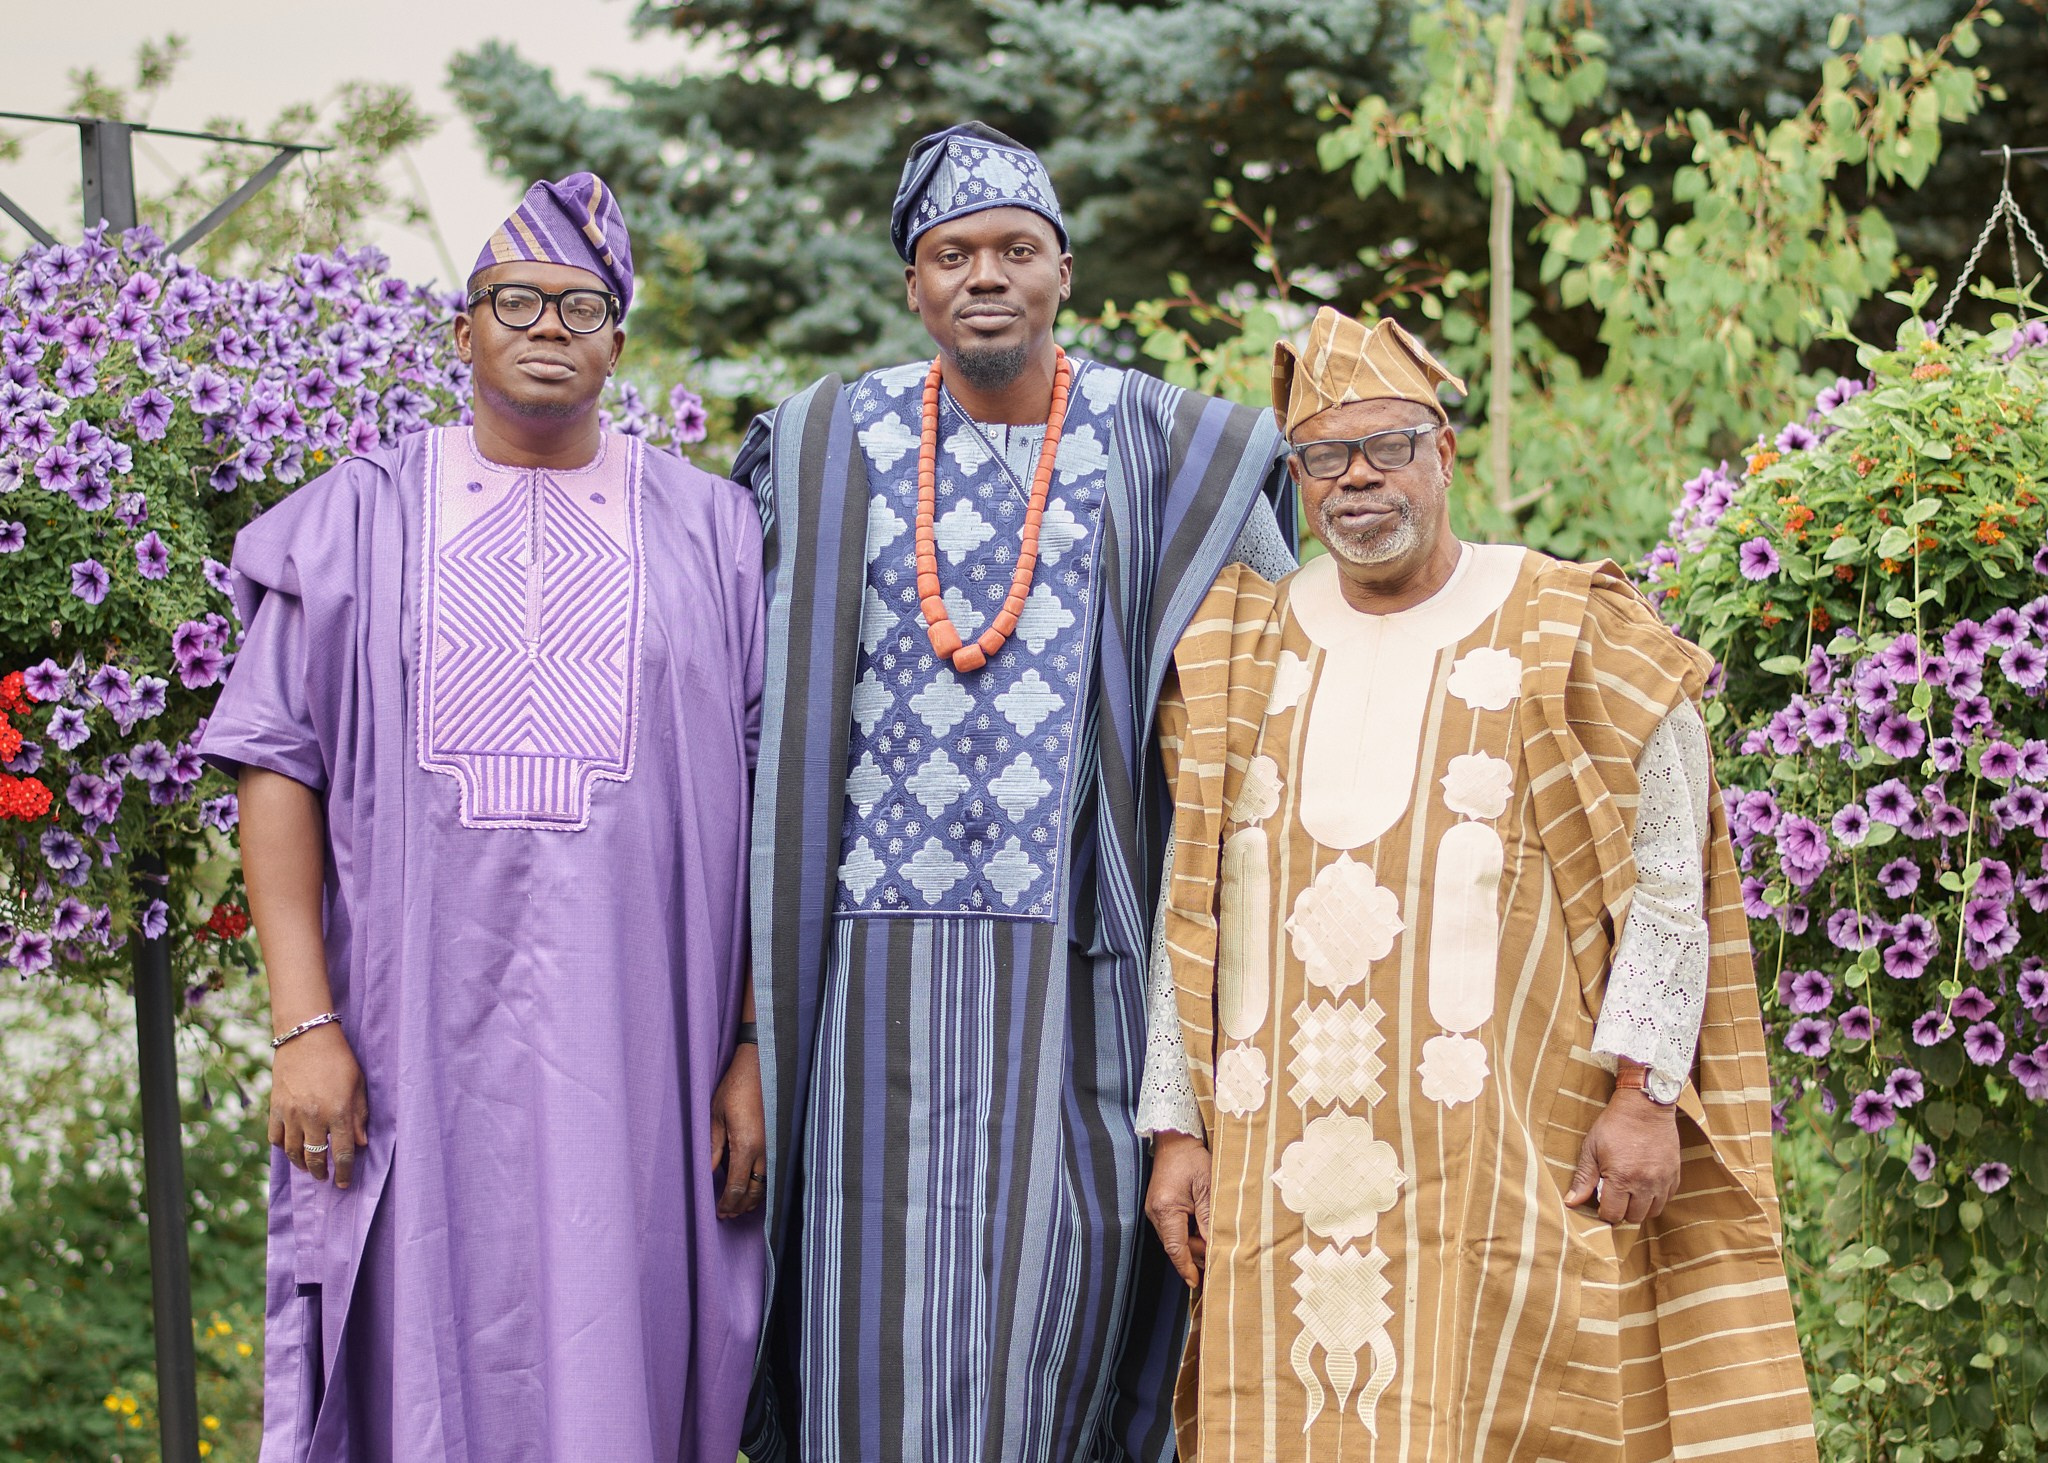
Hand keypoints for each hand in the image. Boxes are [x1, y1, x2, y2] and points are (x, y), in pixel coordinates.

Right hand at [269, 1022, 368, 1189]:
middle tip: (326, 1177)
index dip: (343, 1172)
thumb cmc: (339, 1059)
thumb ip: (359, 1116)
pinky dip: (283, 1147)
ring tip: (309, 1168)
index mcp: (338, 1112)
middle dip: (322, 1172)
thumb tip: (361, 1145)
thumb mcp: (358, 1085)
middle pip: (316, 1157)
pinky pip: (276, 1138)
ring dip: (302, 1165)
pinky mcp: (275, 1108)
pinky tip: (292, 1148)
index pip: (342, 1153)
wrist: (306, 1037)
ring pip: (293, 1152)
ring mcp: (291, 1114)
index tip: (343, 1184)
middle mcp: (313, 1117)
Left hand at [710, 1042, 766, 1219]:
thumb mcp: (715, 1117)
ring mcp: (775, 1144)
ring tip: (740, 1205)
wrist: (761, 1067)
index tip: (719, 1212)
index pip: (737, 1187)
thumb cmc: (735, 1088)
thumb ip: (712, 1148)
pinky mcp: (779, 1138)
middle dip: (740, 1206)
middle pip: (754, 1190)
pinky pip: (773, 1170)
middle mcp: (765, 1150)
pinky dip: (763, 1183)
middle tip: (728, 1214)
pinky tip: (754, 1185)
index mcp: (746, 1146)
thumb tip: (707, 1173)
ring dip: (753, 1197)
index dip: (728, 1203)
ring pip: (766, 1182)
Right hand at [1144, 1131, 1211, 1287]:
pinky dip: (1188, 1234)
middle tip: (1218, 1260)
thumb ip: (1209, 1217)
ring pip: (1174, 1238)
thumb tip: (1213, 1245)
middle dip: (1195, 1255)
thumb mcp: (1208, 1187)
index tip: (1196, 1283)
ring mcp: (1155, 1210)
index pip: (1175, 1247)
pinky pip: (1173, 1228)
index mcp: (1165, 1208)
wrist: (1174, 1140)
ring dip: (1193, 1244)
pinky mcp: (1159, 1206)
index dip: (1186, 1267)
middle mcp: (1155, 1212)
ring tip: (1214, 1245)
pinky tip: (1203, 1231)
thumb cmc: (1192, 1159)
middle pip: (1175, 1245)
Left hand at [1564, 1080, 1680, 1225]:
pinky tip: (1645, 1186)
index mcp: (1621, 1178)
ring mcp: (1662, 1180)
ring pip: (1652, 1212)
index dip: (1604, 1212)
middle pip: (1634, 1217)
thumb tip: (1571, 1203)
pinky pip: (1667, 1199)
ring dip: (1640, 1208)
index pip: (1613, 1214)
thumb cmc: (1613, 1125)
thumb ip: (1583, 1178)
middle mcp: (1644, 1183)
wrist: (1644, 1106)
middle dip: (1622, 1212)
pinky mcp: (1675, 1174)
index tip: (1601, 1202)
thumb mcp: (1591, 1148)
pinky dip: (1656, 1198)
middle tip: (1615, 1197)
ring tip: (1630, 1193)